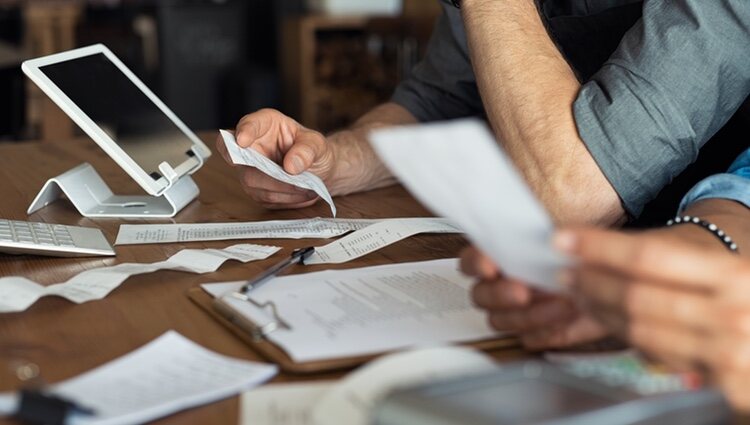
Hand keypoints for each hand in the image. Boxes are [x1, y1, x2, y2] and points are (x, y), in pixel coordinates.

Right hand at [216, 108, 336, 208]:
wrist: (319, 170)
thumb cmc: (314, 150)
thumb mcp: (318, 144)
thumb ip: (307, 150)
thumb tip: (291, 166)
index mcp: (265, 124)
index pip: (247, 125)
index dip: (243, 132)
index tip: (243, 140)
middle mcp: (251, 146)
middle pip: (243, 161)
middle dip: (270, 175)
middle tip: (298, 180)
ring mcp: (249, 170)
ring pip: (254, 184)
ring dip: (283, 190)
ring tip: (307, 188)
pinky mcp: (256, 190)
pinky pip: (265, 198)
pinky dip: (286, 199)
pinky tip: (301, 194)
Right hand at [459, 246, 608, 349]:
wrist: (610, 279)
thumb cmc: (583, 255)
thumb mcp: (570, 236)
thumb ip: (552, 237)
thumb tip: (549, 239)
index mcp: (499, 256)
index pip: (471, 261)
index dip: (476, 264)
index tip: (491, 267)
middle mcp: (500, 286)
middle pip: (480, 296)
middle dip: (500, 294)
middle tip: (523, 291)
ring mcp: (514, 312)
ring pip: (501, 321)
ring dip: (530, 314)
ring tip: (561, 302)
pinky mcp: (535, 333)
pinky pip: (528, 339)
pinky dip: (547, 331)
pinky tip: (567, 319)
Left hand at [556, 228, 749, 410]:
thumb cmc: (739, 284)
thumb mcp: (715, 258)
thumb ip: (663, 255)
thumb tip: (594, 249)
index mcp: (733, 275)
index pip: (649, 257)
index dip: (598, 247)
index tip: (563, 240)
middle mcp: (733, 315)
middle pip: (637, 297)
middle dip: (591, 283)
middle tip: (566, 272)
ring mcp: (729, 354)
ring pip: (639, 331)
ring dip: (599, 311)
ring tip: (581, 296)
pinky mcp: (722, 384)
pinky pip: (656, 357)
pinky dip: (626, 336)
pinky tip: (611, 321)